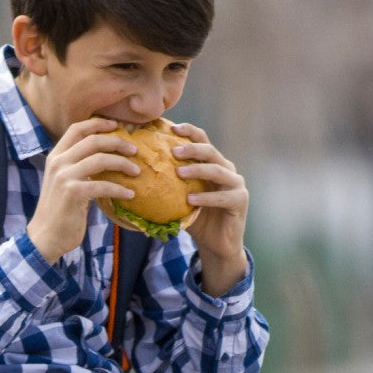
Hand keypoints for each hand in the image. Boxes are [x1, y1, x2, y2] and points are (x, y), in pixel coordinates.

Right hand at [27, 118, 139, 263]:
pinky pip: (103, 185)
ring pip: (101, 160)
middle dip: (117, 142)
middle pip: (93, 141)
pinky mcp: (73, 193)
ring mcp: (64, 177)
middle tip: (134, 151)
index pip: (77, 129)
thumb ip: (77, 167)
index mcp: (55, 157)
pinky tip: (130, 194)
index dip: (98, 123)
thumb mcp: (64, 183)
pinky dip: (120, 189)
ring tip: (136, 171)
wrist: (46, 236)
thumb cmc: (60, 211)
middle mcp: (58, 162)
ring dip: (123, 164)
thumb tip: (105, 158)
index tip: (117, 125)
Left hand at [171, 122, 248, 295]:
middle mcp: (226, 169)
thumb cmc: (196, 219)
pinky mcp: (239, 201)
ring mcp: (235, 184)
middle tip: (173, 151)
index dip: (189, 132)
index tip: (170, 128)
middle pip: (210, 151)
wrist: (216, 244)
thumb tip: (133, 176)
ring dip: (197, 169)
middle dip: (191, 148)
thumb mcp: (179, 199)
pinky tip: (190, 200)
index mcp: (213, 164)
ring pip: (217, 170)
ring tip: (179, 172)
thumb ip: (167, 185)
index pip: (202, 140)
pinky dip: (206, 198)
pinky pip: (222, 197)